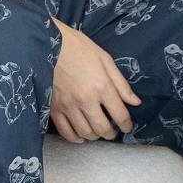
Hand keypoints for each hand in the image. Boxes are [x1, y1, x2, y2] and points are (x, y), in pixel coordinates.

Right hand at [50, 21, 139, 141]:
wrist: (48, 44)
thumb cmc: (79, 48)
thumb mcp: (105, 60)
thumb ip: (121, 84)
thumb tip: (135, 102)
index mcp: (101, 86)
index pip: (120, 115)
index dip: (127, 124)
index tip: (127, 127)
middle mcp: (85, 100)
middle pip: (102, 128)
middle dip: (111, 134)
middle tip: (113, 132)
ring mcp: (68, 106)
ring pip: (85, 132)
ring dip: (95, 136)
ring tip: (98, 132)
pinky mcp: (54, 108)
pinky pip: (65, 131)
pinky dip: (75, 138)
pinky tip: (81, 136)